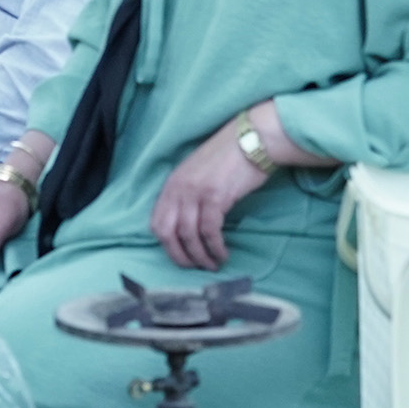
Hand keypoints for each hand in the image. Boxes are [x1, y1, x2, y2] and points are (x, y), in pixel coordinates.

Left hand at [150, 126, 274, 271]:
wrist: (252, 140)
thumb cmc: (229, 158)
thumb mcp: (198, 175)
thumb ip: (188, 195)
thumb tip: (187, 223)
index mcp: (171, 184)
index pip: (157, 222)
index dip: (166, 244)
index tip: (179, 256)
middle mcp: (178, 189)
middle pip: (168, 232)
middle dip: (179, 256)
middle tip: (194, 268)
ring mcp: (195, 192)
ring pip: (189, 235)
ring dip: (200, 256)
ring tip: (212, 265)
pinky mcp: (216, 196)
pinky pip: (210, 230)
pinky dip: (215, 247)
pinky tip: (222, 253)